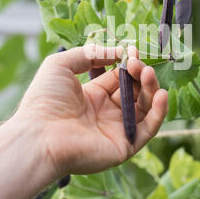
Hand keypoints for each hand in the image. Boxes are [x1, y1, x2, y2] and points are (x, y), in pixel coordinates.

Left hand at [16, 45, 167, 177]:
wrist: (38, 135)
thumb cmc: (44, 100)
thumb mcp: (61, 65)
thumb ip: (90, 53)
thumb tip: (119, 51)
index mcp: (93, 97)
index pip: (119, 79)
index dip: (128, 66)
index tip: (133, 52)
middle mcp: (106, 114)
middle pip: (134, 92)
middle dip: (140, 75)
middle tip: (139, 64)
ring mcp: (116, 130)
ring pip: (144, 108)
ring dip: (151, 89)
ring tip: (149, 73)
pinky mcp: (124, 146)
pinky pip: (148, 130)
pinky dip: (159, 113)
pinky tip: (161, 94)